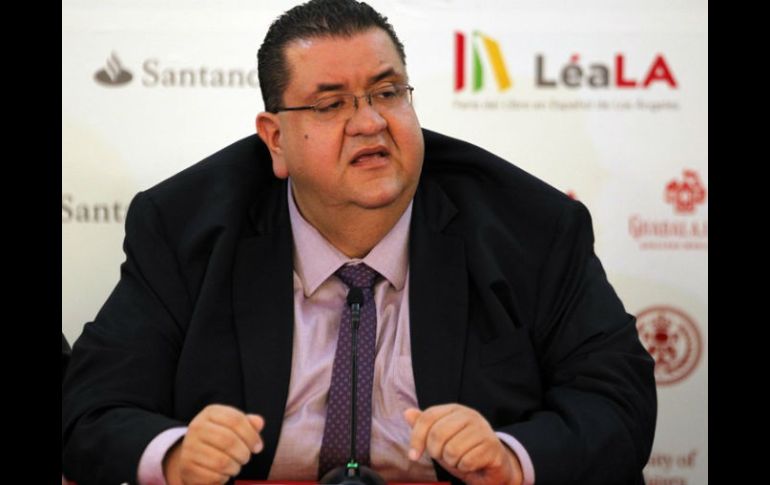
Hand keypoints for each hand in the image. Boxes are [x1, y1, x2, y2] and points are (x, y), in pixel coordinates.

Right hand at [163, 404, 264, 484]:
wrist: (193, 455)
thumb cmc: (220, 439)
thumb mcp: (234, 427)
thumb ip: (248, 424)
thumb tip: (258, 422)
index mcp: (211, 413)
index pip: (236, 420)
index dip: (252, 435)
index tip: (258, 447)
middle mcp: (197, 427)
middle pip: (229, 440)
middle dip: (244, 453)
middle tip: (246, 458)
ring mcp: (190, 447)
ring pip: (222, 461)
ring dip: (235, 467)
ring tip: (235, 466)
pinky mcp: (187, 467)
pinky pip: (213, 476)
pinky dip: (224, 478)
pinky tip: (223, 473)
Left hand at [404, 404, 522, 484]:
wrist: (491, 466)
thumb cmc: (463, 450)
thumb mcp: (439, 439)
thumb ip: (424, 426)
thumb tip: (407, 413)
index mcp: (455, 409)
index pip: (428, 417)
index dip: (416, 438)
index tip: (413, 455)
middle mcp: (470, 415)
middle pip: (437, 434)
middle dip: (436, 452)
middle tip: (444, 457)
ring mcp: (483, 429)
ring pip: (451, 450)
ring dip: (452, 462)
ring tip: (459, 459)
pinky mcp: (492, 446)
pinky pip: (466, 461)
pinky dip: (464, 468)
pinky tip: (471, 464)